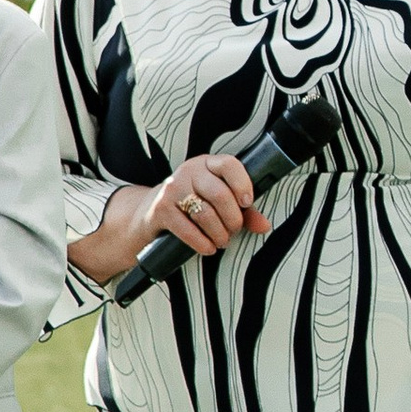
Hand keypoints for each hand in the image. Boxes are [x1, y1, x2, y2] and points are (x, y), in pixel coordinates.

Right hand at [70, 155, 269, 286]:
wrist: (146, 215)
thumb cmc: (187, 206)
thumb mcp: (214, 202)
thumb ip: (242, 211)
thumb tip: (264, 224)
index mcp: (206, 164)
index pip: (230, 164)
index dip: (243, 184)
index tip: (247, 203)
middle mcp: (189, 172)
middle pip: (220, 194)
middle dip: (233, 220)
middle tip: (233, 231)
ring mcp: (173, 189)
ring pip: (206, 214)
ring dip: (219, 234)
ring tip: (221, 240)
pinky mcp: (161, 209)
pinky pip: (188, 229)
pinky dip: (202, 243)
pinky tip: (207, 247)